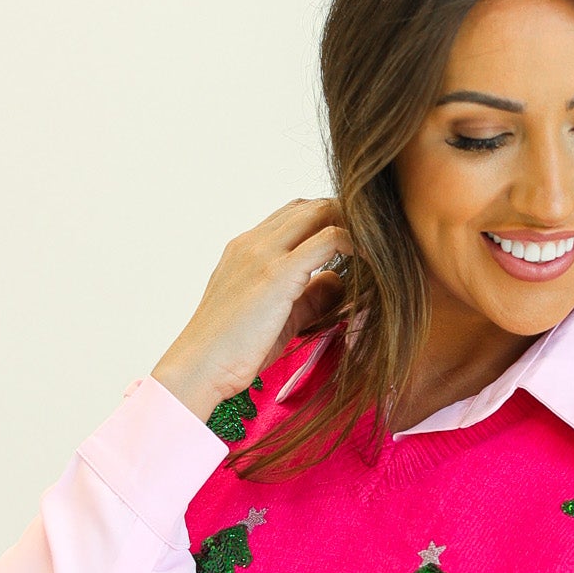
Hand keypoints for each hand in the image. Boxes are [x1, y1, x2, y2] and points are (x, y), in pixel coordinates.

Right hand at [152, 197, 353, 422]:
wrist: (200, 366)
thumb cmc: (232, 350)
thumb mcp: (278, 316)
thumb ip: (309, 295)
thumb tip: (340, 280)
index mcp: (246, 248)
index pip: (293, 214)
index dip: (325, 221)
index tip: (352, 241)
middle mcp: (253, 242)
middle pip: (308, 206)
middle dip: (343, 216)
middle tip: (372, 239)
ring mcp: (264, 253)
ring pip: (318, 213)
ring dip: (350, 224)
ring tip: (374, 247)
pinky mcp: (278, 273)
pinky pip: (327, 240)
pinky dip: (352, 242)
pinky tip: (369, 259)